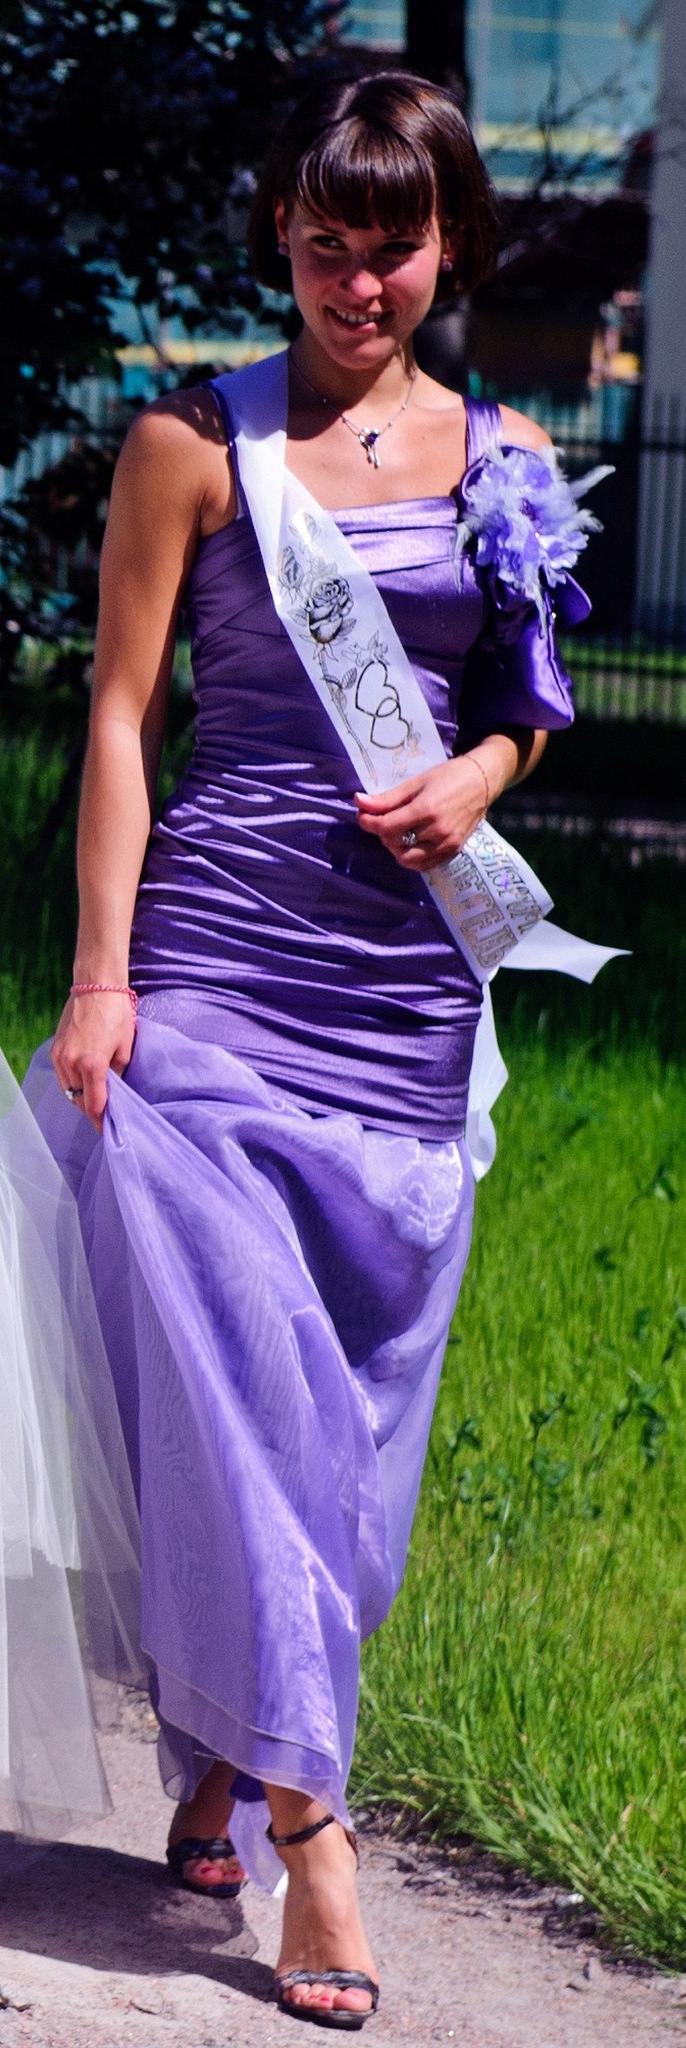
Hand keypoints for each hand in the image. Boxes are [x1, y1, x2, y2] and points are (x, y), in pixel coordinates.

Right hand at [51, 989, 136, 1133]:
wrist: (96, 986)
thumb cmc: (116, 1014)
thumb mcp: (125, 1047)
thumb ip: (118, 1073)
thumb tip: (114, 1089)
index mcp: (93, 1065)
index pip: (94, 1105)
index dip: (100, 1121)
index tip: (106, 1130)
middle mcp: (72, 1063)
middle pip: (79, 1100)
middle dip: (92, 1110)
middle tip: (105, 1115)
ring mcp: (61, 1056)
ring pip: (68, 1090)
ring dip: (81, 1096)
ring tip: (95, 1097)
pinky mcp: (55, 1049)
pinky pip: (62, 1076)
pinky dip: (72, 1083)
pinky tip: (83, 1081)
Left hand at [354, 755, 488, 870]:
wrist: (482, 781)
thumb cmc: (449, 776)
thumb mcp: (416, 782)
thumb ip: (387, 798)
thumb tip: (359, 802)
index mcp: (426, 810)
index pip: (386, 827)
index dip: (368, 822)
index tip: (363, 815)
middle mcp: (437, 831)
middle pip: (395, 845)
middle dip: (383, 834)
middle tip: (384, 820)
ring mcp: (447, 844)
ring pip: (408, 860)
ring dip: (397, 849)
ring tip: (398, 833)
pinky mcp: (454, 850)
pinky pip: (425, 864)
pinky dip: (413, 857)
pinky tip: (412, 842)